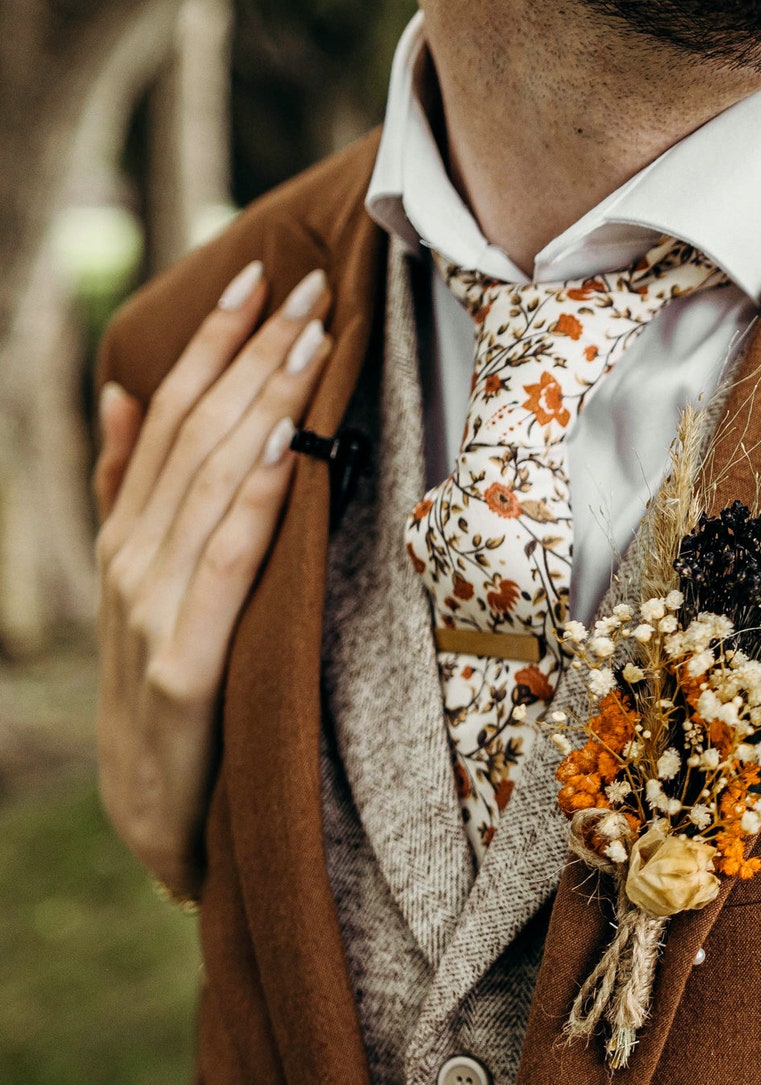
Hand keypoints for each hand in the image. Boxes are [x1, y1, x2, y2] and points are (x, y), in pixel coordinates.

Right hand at [94, 261, 332, 900]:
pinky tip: (283, 444)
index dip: (213, 342)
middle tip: (309, 283)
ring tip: (308, 335)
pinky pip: (224, 561)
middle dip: (253, 352)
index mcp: (129, 532)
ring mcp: (152, 606)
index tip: (256, 275)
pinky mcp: (184, 662)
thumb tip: (126, 396)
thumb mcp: (142, 581)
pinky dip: (250, 495)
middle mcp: (134, 556)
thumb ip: (129, 489)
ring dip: (262, 402)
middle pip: (198, 433)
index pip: (173, 415)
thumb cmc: (163, 684)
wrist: (150, 808)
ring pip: (211, 480)